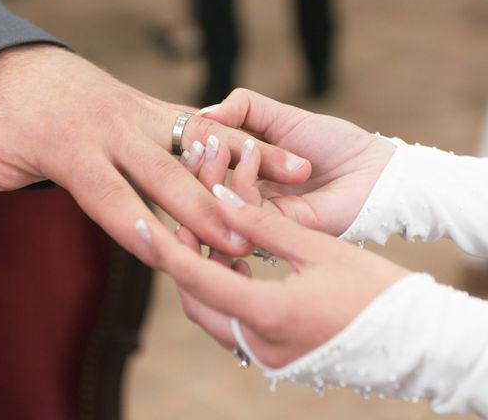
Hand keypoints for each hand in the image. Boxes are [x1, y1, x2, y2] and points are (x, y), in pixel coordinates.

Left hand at [0, 46, 310, 269]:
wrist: (10, 67)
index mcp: (66, 146)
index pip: (109, 195)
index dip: (140, 229)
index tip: (174, 259)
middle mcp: (109, 127)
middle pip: (164, 174)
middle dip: (203, 212)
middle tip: (241, 246)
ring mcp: (136, 113)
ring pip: (196, 143)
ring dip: (241, 168)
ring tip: (292, 184)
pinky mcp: (152, 107)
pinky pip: (202, 125)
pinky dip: (242, 142)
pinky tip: (282, 157)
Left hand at [138, 140, 407, 366]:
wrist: (415, 340)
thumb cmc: (376, 291)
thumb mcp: (320, 249)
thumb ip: (264, 225)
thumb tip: (221, 198)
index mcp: (269, 315)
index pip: (196, 279)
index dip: (163, 249)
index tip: (139, 222)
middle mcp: (259, 344)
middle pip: (194, 299)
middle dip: (182, 258)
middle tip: (182, 218)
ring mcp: (265, 355)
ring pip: (211, 311)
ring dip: (203, 272)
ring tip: (211, 230)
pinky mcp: (274, 355)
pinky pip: (232, 320)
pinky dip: (225, 287)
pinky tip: (237, 257)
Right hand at [199, 89, 396, 235]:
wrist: (371, 167)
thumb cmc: (332, 142)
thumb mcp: (281, 116)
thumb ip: (242, 109)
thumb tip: (201, 115)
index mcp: (244, 174)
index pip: (202, 170)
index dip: (191, 153)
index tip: (189, 130)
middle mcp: (246, 198)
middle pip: (200, 192)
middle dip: (194, 165)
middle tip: (198, 141)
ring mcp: (258, 215)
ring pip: (213, 204)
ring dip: (211, 170)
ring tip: (220, 143)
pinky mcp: (272, 227)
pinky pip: (241, 210)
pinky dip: (239, 178)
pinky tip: (252, 154)